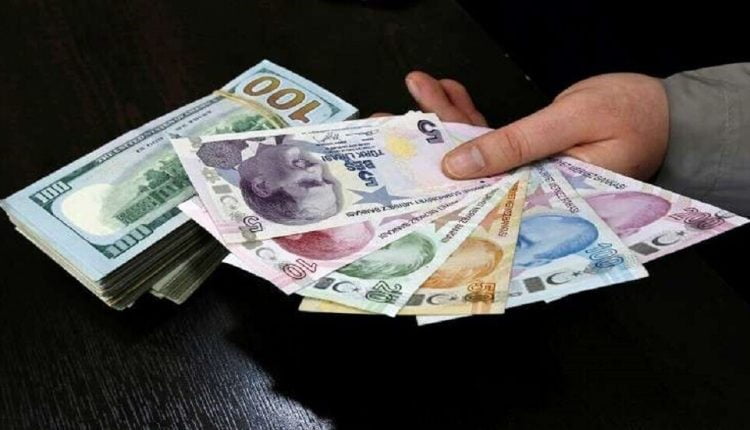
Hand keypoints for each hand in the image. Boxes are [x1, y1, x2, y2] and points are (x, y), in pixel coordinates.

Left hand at [403, 71, 669, 179]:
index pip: (475, 201)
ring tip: (415, 90)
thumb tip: (457, 165)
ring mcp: (524, 170)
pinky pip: (489, 134)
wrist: (664, 108)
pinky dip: (468, 112)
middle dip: (426, 146)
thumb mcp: (571, 124)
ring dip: (444, 119)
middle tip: (385, 125)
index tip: (399, 168)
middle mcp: (524, 192)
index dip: (435, 185)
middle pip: (465, 173)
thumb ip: (515, 146)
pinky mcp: (527, 149)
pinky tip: (446, 90)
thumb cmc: (632, 115)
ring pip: (473, 149)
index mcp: (537, 202)